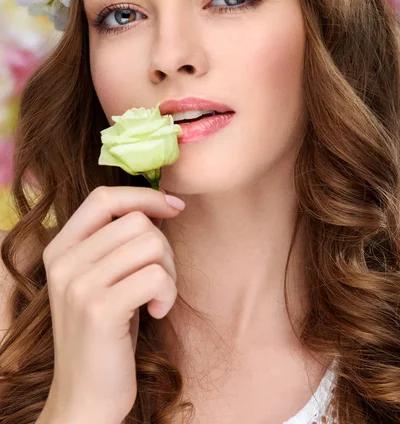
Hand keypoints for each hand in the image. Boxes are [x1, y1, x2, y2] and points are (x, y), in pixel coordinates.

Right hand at [41, 186, 184, 423]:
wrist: (85, 397)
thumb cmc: (106, 332)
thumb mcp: (103, 278)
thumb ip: (118, 242)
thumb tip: (162, 203)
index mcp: (61, 248)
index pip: (104, 197)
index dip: (144, 196)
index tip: (174, 207)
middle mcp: (63, 261)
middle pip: (136, 221)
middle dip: (164, 246)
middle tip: (160, 278)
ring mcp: (78, 285)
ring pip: (150, 244)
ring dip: (168, 271)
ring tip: (157, 296)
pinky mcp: (99, 310)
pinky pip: (155, 276)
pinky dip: (168, 293)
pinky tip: (157, 312)